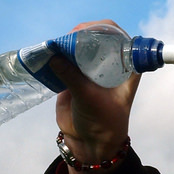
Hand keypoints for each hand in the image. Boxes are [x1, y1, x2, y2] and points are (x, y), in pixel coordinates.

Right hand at [49, 20, 140, 173]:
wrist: (91, 144)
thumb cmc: (103, 121)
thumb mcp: (89, 98)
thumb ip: (73, 77)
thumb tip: (54, 56)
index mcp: (126, 66)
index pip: (118, 37)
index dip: (103, 29)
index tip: (85, 32)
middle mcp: (111, 64)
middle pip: (97, 38)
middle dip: (81, 35)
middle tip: (67, 39)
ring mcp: (92, 70)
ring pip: (81, 48)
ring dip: (68, 44)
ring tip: (55, 46)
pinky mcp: (75, 77)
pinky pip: (67, 61)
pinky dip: (58, 56)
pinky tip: (48, 55)